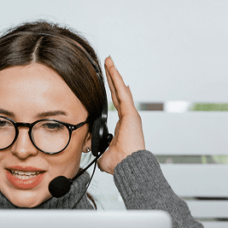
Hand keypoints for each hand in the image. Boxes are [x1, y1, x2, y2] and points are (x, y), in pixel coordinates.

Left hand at [98, 57, 146, 173]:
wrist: (128, 165)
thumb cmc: (121, 163)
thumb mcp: (105, 156)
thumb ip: (101, 152)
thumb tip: (96, 156)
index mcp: (123, 126)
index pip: (118, 104)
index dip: (114, 92)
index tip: (111, 83)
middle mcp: (128, 117)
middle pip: (119, 93)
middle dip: (113, 78)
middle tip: (108, 65)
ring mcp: (130, 114)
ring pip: (121, 89)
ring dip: (114, 75)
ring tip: (109, 61)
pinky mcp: (130, 112)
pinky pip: (122, 92)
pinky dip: (117, 80)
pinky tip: (112, 69)